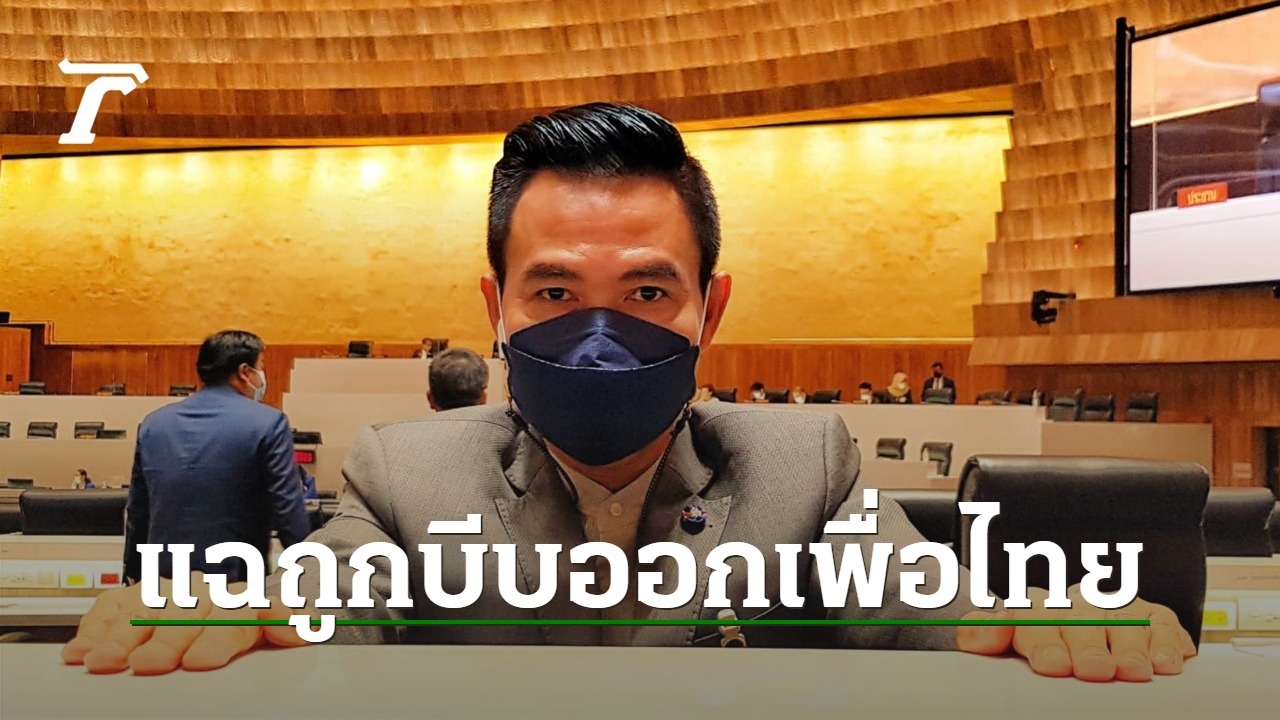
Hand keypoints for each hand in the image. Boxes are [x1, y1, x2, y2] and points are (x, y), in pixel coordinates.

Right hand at [61, 575, 307, 674]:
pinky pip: (116, 603)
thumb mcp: (284, 630)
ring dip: (120, 636)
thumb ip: (293, 629)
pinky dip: (97, 624)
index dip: (215, 640)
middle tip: (146, 665)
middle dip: (163, 641)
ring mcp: (171, 593)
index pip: (233, 617)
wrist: (244, 604)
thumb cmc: (256, 627)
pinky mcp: (142, 596)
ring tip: (102, 660)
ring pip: (144, 609)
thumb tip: (309, 628)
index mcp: (244, 604)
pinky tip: (83, 646)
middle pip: (183, 616)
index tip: (199, 662)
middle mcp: (205, 594)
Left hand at [956, 586, 1196, 680]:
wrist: (1069, 619)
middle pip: (1081, 621)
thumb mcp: (1006, 638)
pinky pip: (1162, 622)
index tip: (1052, 664)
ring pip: (1124, 621)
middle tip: (1094, 670)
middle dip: (1088, 646)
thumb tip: (974, 637)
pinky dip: (1166, 641)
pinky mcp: (1151, 615)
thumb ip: (985, 636)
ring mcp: (1115, 609)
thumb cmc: (1039, 639)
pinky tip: (1166, 661)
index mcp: (1034, 608)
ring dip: (1130, 646)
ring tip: (1133, 670)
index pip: (1032, 617)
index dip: (1043, 641)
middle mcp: (1076, 605)